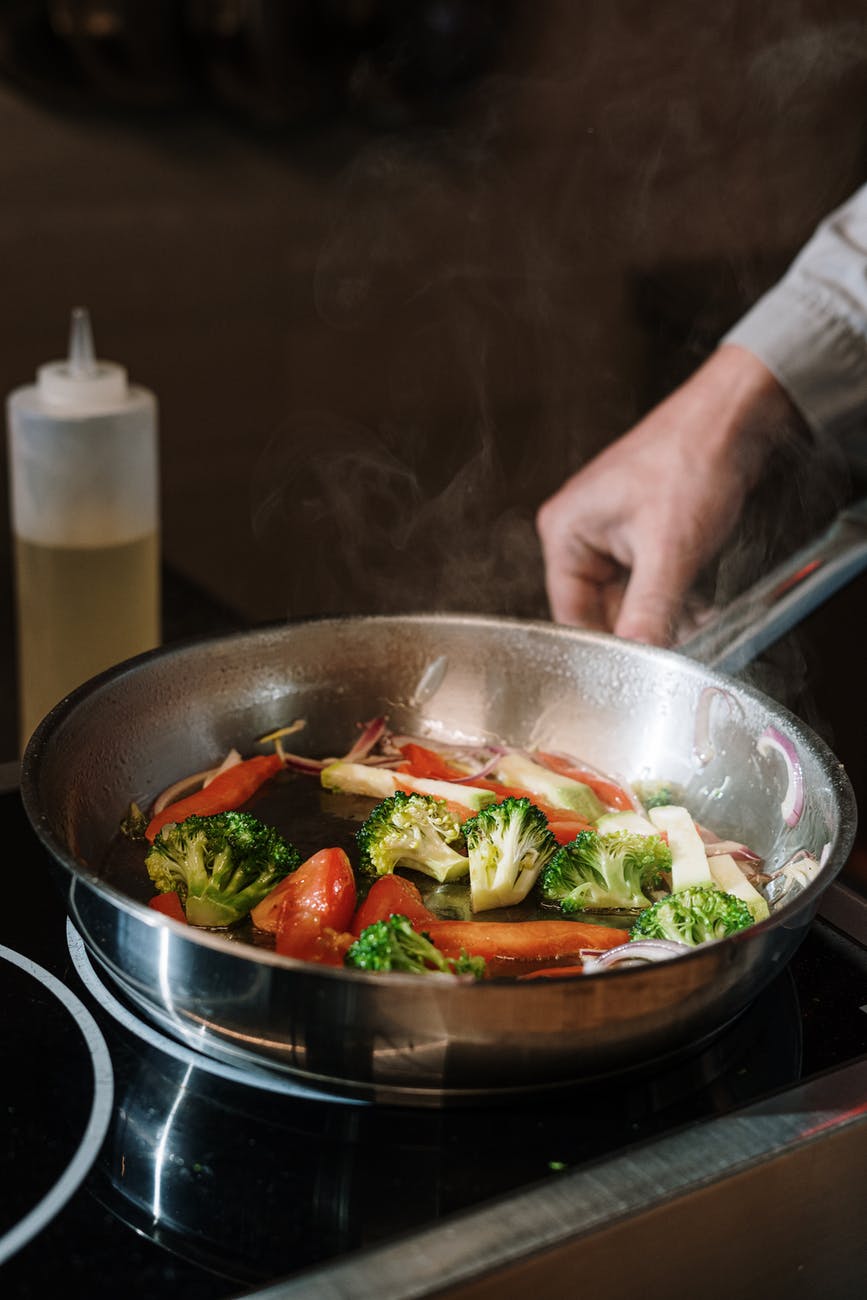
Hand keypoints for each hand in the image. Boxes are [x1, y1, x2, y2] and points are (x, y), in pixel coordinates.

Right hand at [536, 345, 804, 645]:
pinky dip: (675, 597)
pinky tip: (700, 607)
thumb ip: (648, 611)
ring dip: (663, 616)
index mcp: (565, 532)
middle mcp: (582, 532)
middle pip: (603, 609)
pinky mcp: (644, 531)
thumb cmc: (692, 458)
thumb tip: (638, 660)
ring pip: (632, 598)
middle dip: (642, 630)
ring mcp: (614, 531)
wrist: (736, 416)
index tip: (638, 669)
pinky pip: (652, 581)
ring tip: (696, 626)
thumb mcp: (669, 550)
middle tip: (677, 649)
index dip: (607, 644)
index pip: (571, 614)